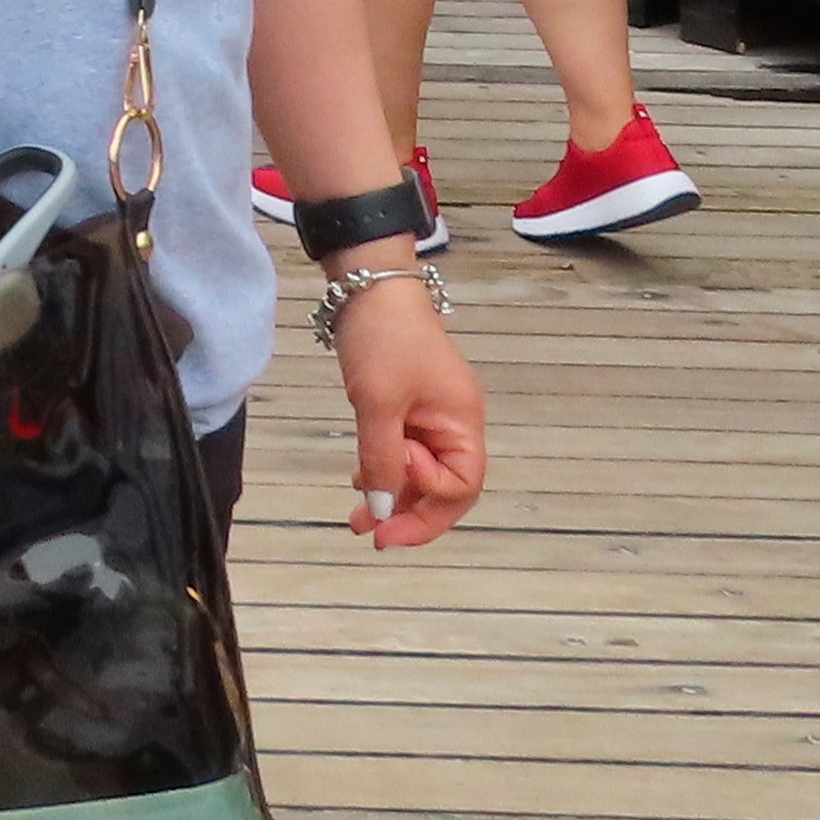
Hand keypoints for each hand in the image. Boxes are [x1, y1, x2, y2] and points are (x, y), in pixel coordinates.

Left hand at [326, 271, 485, 548]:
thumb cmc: (383, 337)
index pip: (461, 486)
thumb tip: (382, 509)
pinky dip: (384, 468)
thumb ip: (382, 459)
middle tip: (370, 535)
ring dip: (391, 495)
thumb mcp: (378, 403)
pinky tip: (359, 479)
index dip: (427, 505)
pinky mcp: (408, 406)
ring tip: (356, 517)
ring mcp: (431, 415)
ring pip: (419, 473)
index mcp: (462, 423)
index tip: (384, 504)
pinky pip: (404, 451)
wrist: (367, 284)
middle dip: (409, 513)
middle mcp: (454, 424)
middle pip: (444, 487)